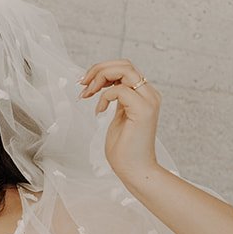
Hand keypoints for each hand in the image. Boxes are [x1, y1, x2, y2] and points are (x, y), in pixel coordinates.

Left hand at [78, 59, 161, 182]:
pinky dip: (104, 97)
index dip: (102, 69)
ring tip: (88, 93)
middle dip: (99, 69)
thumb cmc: (124, 148)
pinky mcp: (143, 110)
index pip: (125, 67)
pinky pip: (120, 90)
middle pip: (125, 64)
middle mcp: (149, 94)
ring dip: (100, 78)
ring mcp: (148, 101)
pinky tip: (99, 112)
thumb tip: (104, 82)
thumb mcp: (118, 115)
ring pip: (124, 70)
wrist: (135, 169)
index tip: (84, 82)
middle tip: (82, 84)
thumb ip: (116, 97)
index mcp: (144, 94)